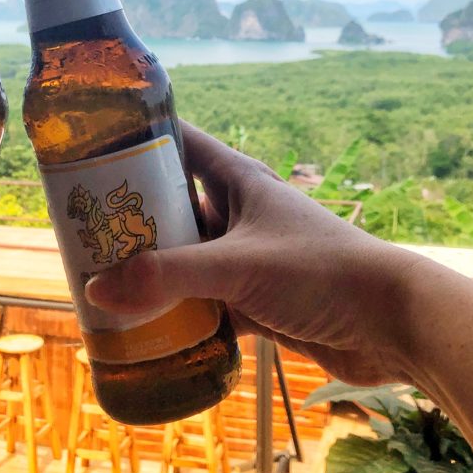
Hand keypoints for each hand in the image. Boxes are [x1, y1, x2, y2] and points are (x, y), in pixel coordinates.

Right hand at [86, 122, 423, 386]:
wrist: (392, 324)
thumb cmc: (321, 271)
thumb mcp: (238, 266)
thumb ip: (168, 276)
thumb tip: (96, 289)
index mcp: (239, 182)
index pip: (180, 144)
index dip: (139, 142)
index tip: (90, 150)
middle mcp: (240, 215)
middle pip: (174, 208)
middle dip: (132, 221)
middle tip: (79, 232)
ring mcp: (248, 260)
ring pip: (186, 261)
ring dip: (151, 274)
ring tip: (98, 282)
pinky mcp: (257, 303)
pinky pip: (205, 306)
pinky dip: (178, 317)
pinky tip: (143, 330)